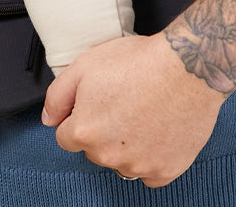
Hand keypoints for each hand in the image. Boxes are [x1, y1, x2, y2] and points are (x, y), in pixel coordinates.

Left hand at [42, 33, 224, 187]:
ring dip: (127, 145)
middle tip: (123, 100)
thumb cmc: (139, 61)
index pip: (67, 136)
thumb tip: (49, 119)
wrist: (187, 67)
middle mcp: (109, 155)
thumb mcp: (85, 64)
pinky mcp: (166, 170)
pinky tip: (159, 130)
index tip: (97, 101)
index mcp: (85, 131)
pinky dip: (152, 157)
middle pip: (95, 150)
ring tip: (144, 111)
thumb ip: (57, 96)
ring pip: (122, 161)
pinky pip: (150, 173)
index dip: (80, 115)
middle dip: (102, 129)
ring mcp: (139, 166)